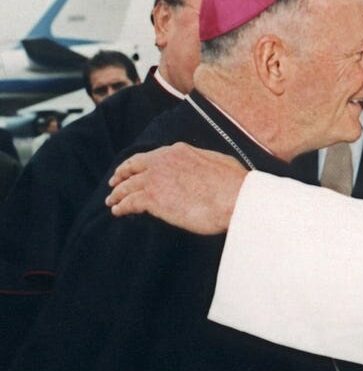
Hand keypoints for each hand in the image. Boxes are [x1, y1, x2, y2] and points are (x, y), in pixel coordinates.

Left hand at [106, 143, 246, 234]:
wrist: (234, 198)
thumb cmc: (235, 185)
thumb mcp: (219, 163)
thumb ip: (204, 163)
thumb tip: (207, 168)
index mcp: (178, 151)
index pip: (151, 157)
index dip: (138, 164)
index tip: (133, 170)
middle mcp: (162, 162)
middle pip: (133, 168)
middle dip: (121, 175)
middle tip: (114, 183)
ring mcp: (156, 180)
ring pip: (127, 186)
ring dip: (117, 194)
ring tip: (112, 201)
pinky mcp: (153, 199)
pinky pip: (129, 202)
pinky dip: (121, 207)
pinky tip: (118, 211)